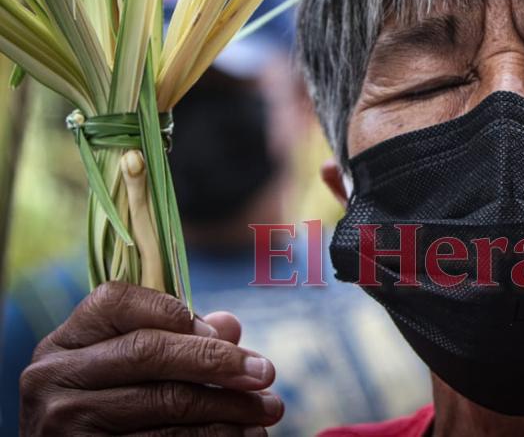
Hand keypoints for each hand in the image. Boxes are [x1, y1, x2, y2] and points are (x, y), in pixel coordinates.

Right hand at [20, 281, 282, 435]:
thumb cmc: (111, 407)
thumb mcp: (128, 368)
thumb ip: (176, 340)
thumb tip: (229, 325)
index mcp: (65, 342)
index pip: (117, 301)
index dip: (176, 313)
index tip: (225, 334)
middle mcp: (54, 377)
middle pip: (149, 352)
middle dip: (218, 361)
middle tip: (266, 372)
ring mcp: (64, 423)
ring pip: (165, 403)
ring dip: (229, 407)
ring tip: (267, 410)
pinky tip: (244, 435)